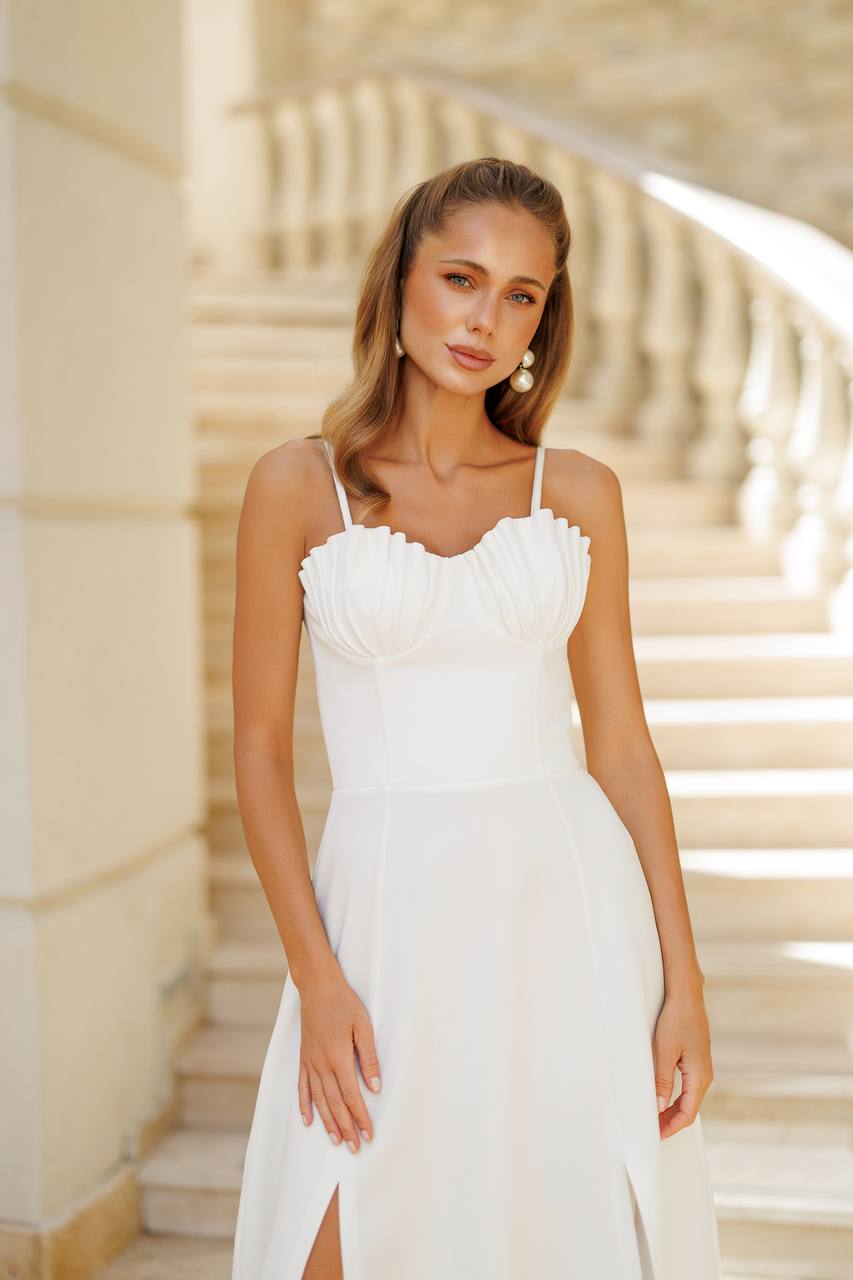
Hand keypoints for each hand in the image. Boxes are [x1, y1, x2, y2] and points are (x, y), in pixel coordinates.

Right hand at [297, 966, 381, 1153]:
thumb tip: (375, 1087)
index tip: (369, 1134)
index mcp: (339, 1058)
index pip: (352, 1096)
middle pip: (335, 1103)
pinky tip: (308, 1120)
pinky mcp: (303, 1057)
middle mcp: (322, 1064)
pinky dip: (304, 1105)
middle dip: (346, 1127)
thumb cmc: (344, 1003)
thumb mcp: (363, 1026)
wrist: (317, 986)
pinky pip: (302, 1086)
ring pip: (318, 1100)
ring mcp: (310, 1062)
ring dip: (328, 1122)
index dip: (360, 1117)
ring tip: (336, 1141)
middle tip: (355, 1147)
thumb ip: (369, 1057)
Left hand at [652, 983, 713, 1140]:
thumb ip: (662, 1080)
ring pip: (688, 1098)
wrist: (686, 994)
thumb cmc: (676, 1019)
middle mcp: (705, 1075)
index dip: (671, 1127)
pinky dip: (675, 1097)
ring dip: (672, 1110)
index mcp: (700, 1077)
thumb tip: (659, 1107)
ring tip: (653, 1117)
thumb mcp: (665, 1050)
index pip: (687, 1114)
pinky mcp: (696, 1060)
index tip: (654, 1135)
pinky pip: (687, 1087)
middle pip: (689, 1108)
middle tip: (650, 1129)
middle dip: (670, 1122)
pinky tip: (662, 1097)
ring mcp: (702, 1067)